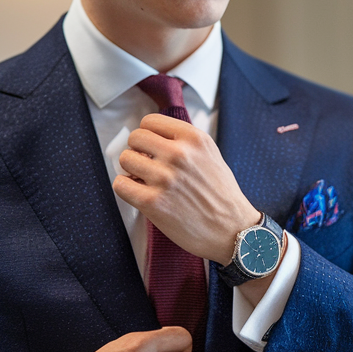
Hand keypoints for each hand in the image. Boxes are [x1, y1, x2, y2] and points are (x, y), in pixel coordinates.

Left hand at [114, 114, 259, 265]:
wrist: (232, 230)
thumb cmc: (221, 195)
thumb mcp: (210, 155)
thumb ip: (184, 142)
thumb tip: (152, 137)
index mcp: (194, 139)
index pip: (150, 121)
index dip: (147, 135)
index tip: (151, 148)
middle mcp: (179, 154)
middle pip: (135, 138)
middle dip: (138, 151)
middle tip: (146, 165)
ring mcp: (165, 178)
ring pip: (125, 159)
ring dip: (131, 170)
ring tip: (145, 180)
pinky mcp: (154, 202)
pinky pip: (120, 184)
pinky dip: (125, 188)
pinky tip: (139, 193)